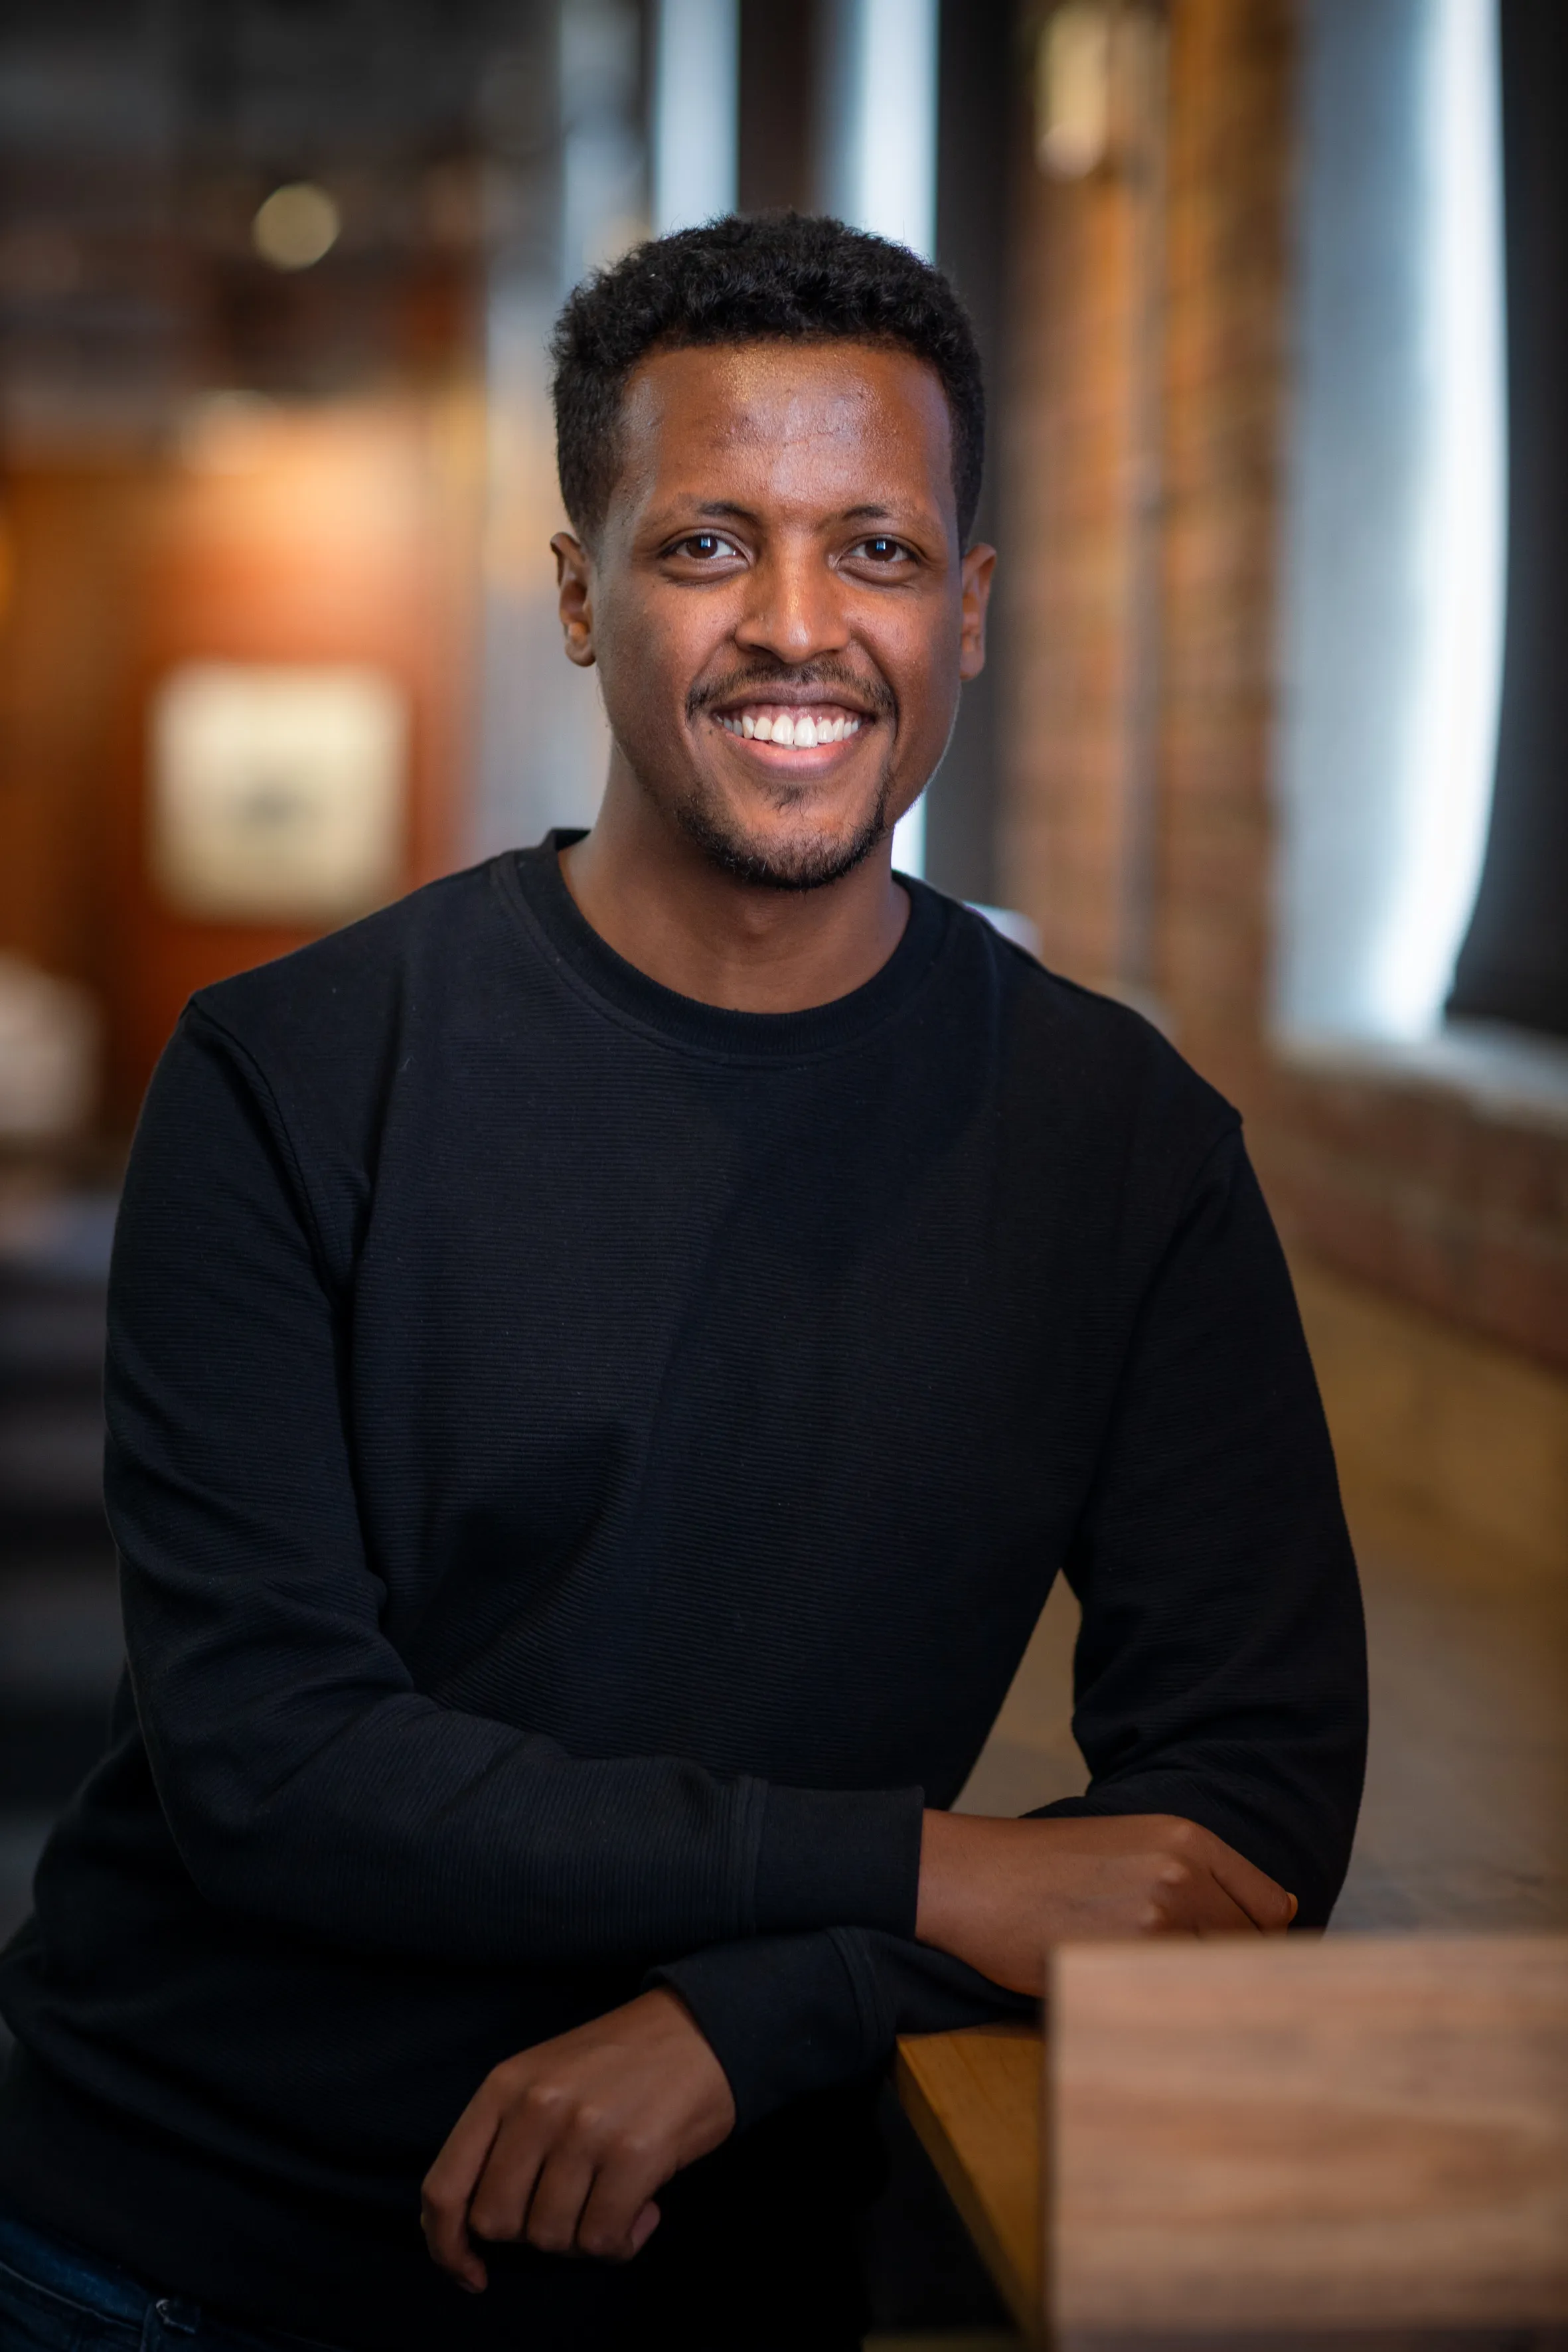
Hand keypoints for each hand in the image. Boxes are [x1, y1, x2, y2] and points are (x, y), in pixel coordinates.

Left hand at [420, 1988, 735, 2289]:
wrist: (701, 2029)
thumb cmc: (619, 2065)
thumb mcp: (543, 2080)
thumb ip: (505, 2141)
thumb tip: (471, 2230)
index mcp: (503, 2086)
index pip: (444, 2187)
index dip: (446, 2244)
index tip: (471, 2271)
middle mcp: (536, 2105)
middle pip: (497, 2223)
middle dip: (534, 2233)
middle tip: (575, 2205)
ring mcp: (584, 2129)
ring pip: (551, 2238)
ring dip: (584, 2237)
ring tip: (614, 2199)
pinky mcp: (633, 2154)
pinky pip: (602, 2240)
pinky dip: (622, 2243)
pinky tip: (644, 2211)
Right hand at [915, 1810, 1296, 1995]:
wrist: (974, 1878)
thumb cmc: (1043, 1869)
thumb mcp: (1128, 1847)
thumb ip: (1193, 1879)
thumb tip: (1272, 1923)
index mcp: (1188, 1838)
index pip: (1273, 1907)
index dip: (1262, 1944)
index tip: (1245, 1968)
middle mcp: (1183, 1871)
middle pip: (1254, 1949)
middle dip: (1237, 1977)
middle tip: (1206, 1999)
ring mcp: (1159, 1915)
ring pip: (1218, 1977)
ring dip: (1202, 1998)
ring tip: (1171, 2007)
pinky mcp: (1127, 1957)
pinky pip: (1178, 1999)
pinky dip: (1171, 2014)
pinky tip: (1143, 2011)